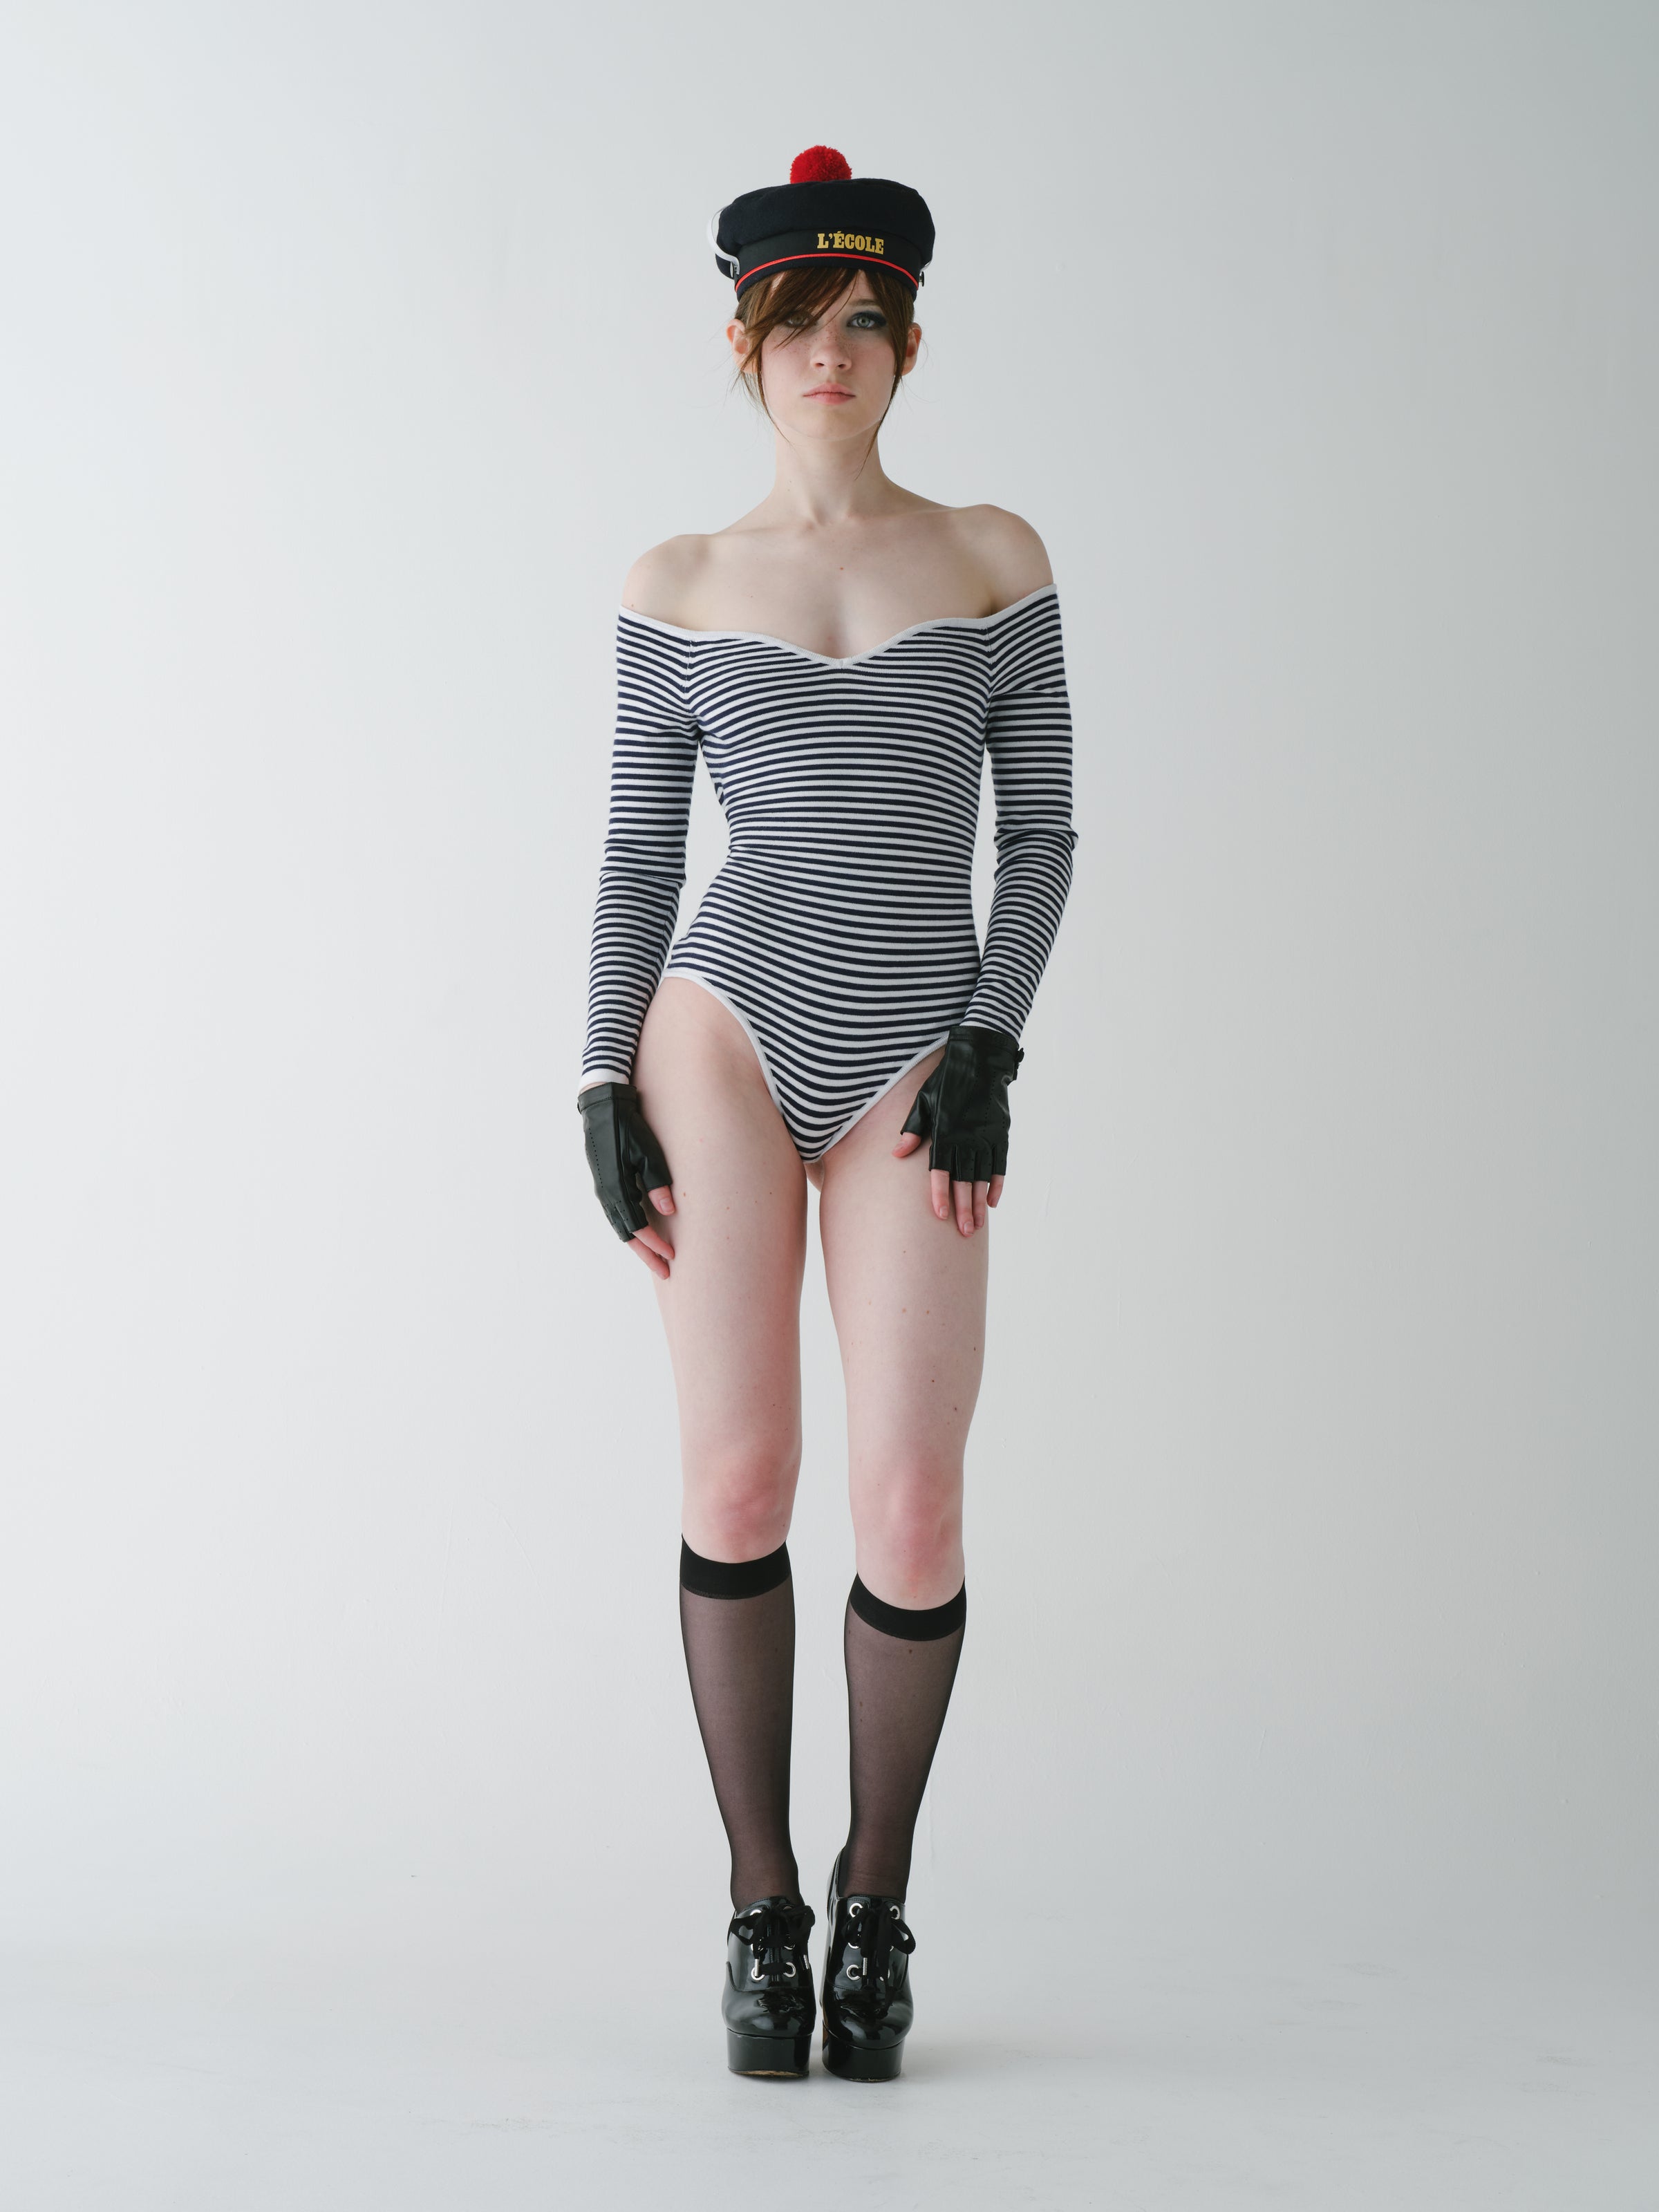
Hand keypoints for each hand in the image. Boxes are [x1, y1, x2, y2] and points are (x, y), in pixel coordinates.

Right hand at [576, 1082, 676, 1278]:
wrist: (603, 1107)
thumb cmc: (628, 1127)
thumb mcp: (647, 1152)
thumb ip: (658, 1182)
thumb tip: (669, 1212)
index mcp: (616, 1188)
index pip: (637, 1226)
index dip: (655, 1244)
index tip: (672, 1256)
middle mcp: (606, 1193)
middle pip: (627, 1234)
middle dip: (647, 1255)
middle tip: (665, 1272)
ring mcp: (604, 1189)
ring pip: (620, 1226)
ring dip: (639, 1244)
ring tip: (656, 1258)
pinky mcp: (606, 1183)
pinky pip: (617, 1214)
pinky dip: (631, 1228)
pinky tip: (644, 1232)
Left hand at [891, 1024, 1022, 1236]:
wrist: (981, 1061)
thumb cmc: (946, 1082)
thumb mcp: (923, 1102)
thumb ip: (912, 1130)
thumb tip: (896, 1155)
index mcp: (945, 1132)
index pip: (941, 1170)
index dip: (940, 1194)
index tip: (940, 1216)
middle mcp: (966, 1138)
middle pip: (964, 1180)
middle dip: (963, 1208)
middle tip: (964, 1232)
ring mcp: (986, 1137)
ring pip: (983, 1176)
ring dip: (979, 1202)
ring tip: (977, 1225)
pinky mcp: (1000, 1133)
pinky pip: (1000, 1164)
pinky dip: (997, 1183)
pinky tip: (993, 1202)